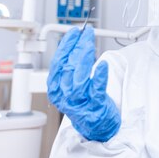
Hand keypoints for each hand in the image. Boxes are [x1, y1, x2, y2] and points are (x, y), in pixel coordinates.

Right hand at [47, 25, 120, 141]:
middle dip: (77, 46)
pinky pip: (96, 89)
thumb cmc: (84, 101)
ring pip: (79, 78)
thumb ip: (72, 65)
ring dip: (85, 58)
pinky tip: (103, 64)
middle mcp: (64, 96)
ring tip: (90, 44)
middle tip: (86, 33)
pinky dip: (100, 76)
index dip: (65, 45)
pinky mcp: (95, 105)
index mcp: (55, 89)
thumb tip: (78, 40)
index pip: (58, 63)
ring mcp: (79, 102)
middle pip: (69, 67)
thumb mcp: (72, 84)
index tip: (74, 32)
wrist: (96, 125)